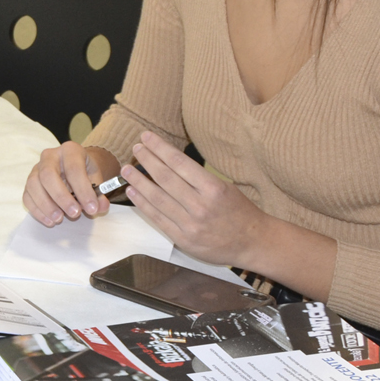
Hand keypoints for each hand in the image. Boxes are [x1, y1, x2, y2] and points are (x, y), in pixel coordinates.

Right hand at [24, 142, 120, 224]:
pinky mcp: (29, 182)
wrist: (75, 169)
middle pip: (48, 174)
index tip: (92, 208)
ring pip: (34, 184)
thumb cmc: (85, 174)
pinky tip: (49, 221)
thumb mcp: (97, 180)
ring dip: (46, 205)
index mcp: (70, 150)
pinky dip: (37, 210)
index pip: (74, 168)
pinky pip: (27, 196)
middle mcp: (50, 156)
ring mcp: (36, 168)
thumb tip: (100, 206)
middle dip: (61, 197)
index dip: (83, 190)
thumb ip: (99, 194)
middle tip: (74, 214)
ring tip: (60, 219)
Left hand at [121, 131, 270, 266]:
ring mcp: (191, 224)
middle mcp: (201, 206)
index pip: (179, 163)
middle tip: (136, 149)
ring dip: (138, 182)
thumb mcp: (224, 186)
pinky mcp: (184, 239)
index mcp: (213, 189)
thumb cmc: (239, 211)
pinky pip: (158, 219)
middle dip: (147, 160)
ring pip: (157, 198)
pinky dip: (143, 204)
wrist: (253, 243)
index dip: (159, 148)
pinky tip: (133, 192)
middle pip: (165, 178)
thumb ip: (197, 177)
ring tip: (126, 170)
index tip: (146, 138)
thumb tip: (167, 161)